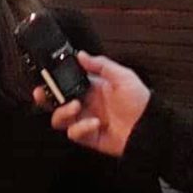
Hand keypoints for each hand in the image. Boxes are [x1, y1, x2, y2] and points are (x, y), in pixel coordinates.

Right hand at [33, 52, 149, 156]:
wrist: (149, 127)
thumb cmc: (140, 100)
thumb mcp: (122, 76)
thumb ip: (100, 65)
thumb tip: (81, 54)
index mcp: (91, 88)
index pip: (66, 83)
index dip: (53, 82)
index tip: (45, 79)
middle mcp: (85, 104)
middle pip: (56, 103)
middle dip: (46, 99)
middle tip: (43, 95)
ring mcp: (85, 121)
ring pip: (60, 119)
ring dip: (63, 113)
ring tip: (75, 107)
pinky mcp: (89, 137)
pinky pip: (74, 133)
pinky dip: (81, 128)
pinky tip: (94, 123)